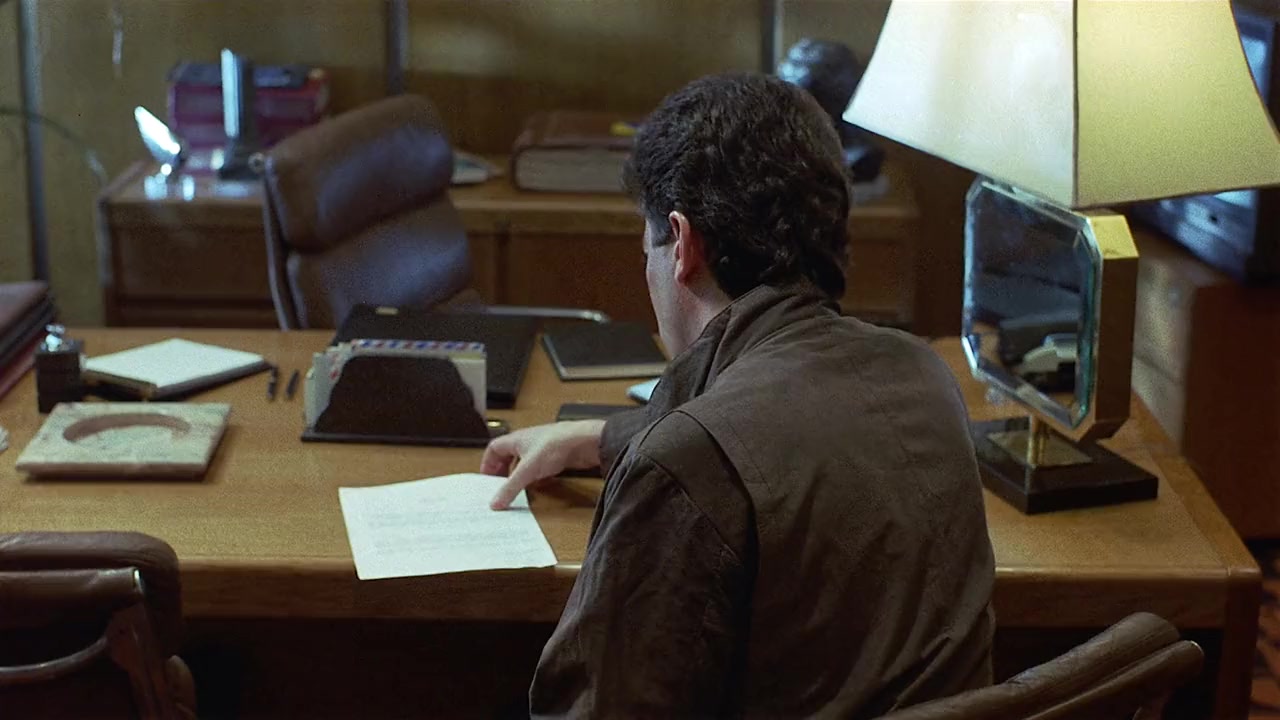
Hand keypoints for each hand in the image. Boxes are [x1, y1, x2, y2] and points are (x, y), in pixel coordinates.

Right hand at [481, 420, 606, 509]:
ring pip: (525, 463)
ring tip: (517, 489)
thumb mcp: (527, 470)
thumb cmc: (556, 443)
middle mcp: (528, 442)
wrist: (585, 441)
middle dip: (503, 472)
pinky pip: (540, 469)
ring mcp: (542, 450)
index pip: (494, 449)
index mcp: (516, 439)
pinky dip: (536, 479)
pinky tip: (538, 487)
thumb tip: (495, 502)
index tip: (486, 480)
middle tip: (499, 487)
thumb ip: (511, 488)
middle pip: (509, 457)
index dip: (488, 463)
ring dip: (520, 476)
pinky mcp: (556, 457)